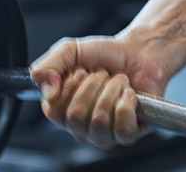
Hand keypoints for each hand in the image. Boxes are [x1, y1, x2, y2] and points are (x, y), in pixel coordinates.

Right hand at [30, 34, 172, 147]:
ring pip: (100, 121)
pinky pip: (122, 129)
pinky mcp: (128, 134)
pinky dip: (127, 103)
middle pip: (76, 116)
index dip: (70, 86)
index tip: (82, 70)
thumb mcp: (69, 51)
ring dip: (112, 90)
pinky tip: (129, 94)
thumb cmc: (105, 55)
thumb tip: (48, 94)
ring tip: (118, 81)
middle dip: (94, 84)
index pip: (53, 110)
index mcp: (62, 111)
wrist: (138, 51)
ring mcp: (103, 134)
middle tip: (103, 74)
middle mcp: (80, 127)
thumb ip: (46, 67)